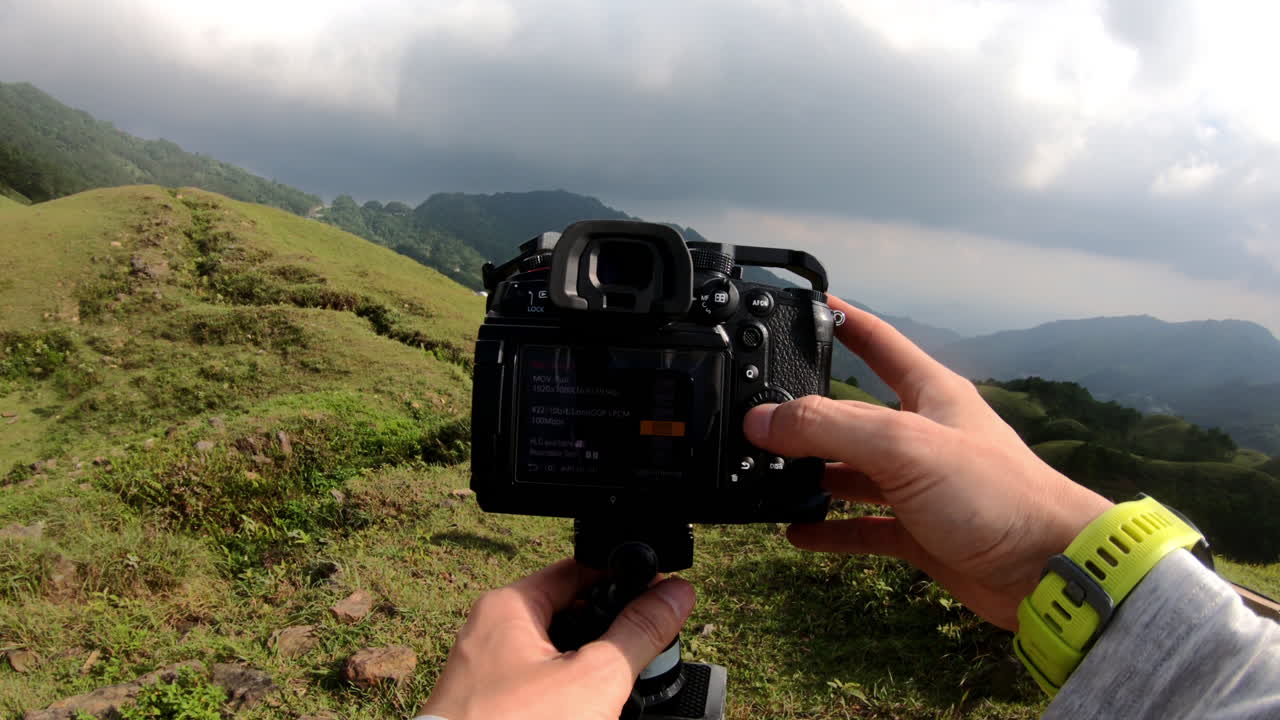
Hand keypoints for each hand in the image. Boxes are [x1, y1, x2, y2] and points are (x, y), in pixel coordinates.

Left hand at [418, 559, 695, 719]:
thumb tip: (677, 593)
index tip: (660, 594)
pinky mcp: (492, 706)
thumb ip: (639, 632)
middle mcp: (491, 632)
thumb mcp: (595, 678)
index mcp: (509, 607)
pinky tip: (591, 709)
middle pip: (569, 612)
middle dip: (610, 629)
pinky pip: (540, 684)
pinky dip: (569, 691)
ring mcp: (488, 673)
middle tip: (646, 648)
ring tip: (620, 686)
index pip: (579, 570)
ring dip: (592, 665)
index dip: (623, 579)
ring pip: (557, 652)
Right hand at [744, 297, 1111, 629]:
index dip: (844, 320)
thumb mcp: (904, 445)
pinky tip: (796, 531)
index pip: (878, 341)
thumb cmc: (996, 494)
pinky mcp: (921, 532)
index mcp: (929, 393)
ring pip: (853, 472)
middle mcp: (922, 434)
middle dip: (808, 414)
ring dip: (812, 475)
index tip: (807, 305)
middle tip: (758, 414)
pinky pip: (862, 526)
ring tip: (765, 475)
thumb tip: (761, 421)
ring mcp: (921, 485)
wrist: (1051, 571)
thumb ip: (829, 427)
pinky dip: (829, 528)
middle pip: (852, 414)